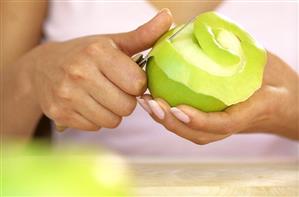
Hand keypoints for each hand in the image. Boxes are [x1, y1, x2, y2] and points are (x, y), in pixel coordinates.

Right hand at [17, 9, 172, 130]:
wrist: (42, 68)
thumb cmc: (84, 54)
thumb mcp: (112, 42)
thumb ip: (143, 34)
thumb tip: (168, 18)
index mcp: (98, 52)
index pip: (137, 83)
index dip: (137, 83)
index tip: (127, 78)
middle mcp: (80, 72)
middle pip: (126, 106)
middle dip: (125, 100)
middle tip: (114, 89)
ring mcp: (67, 95)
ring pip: (112, 121)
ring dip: (112, 112)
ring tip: (101, 97)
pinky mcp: (59, 113)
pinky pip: (95, 127)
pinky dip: (95, 119)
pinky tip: (87, 104)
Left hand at [139, 52, 298, 143]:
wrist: (280, 99)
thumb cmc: (272, 79)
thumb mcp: (264, 63)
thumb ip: (242, 53)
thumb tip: (210, 30)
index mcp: (250, 112)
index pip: (224, 123)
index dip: (201, 120)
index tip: (179, 110)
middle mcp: (232, 125)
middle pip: (200, 134)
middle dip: (173, 123)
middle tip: (152, 104)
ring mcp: (221, 127)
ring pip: (191, 132)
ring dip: (166, 121)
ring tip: (147, 103)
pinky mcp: (212, 123)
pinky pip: (190, 124)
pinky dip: (170, 115)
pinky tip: (155, 100)